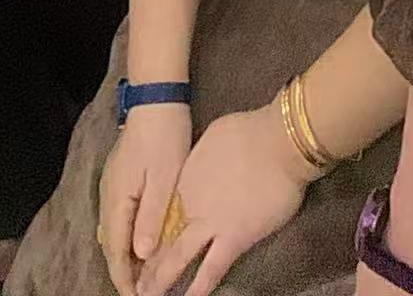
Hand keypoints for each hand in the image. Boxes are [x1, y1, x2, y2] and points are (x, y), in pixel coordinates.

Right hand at [98, 104, 191, 295]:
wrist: (156, 98)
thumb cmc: (164, 137)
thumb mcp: (164, 179)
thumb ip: (151, 217)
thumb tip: (142, 255)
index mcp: (118, 200)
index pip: (116, 250)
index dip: (125, 278)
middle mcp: (109, 196)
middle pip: (111, 244)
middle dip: (124, 271)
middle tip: (143, 292)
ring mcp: (112, 185)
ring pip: (115, 231)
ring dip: (126, 254)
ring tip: (145, 275)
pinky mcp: (121, 177)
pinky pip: (120, 216)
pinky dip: (129, 235)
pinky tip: (144, 240)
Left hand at [137, 105, 313, 295]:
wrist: (279, 142)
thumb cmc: (250, 132)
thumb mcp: (213, 136)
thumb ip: (202, 159)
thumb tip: (203, 165)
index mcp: (186, 178)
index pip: (162, 211)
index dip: (150, 229)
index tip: (141, 244)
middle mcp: (192, 203)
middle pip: (163, 236)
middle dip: (147, 261)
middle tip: (133, 280)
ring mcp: (210, 223)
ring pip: (178, 257)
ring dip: (161, 278)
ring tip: (145, 295)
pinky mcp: (234, 239)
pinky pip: (212, 269)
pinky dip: (199, 287)